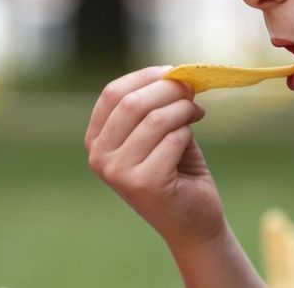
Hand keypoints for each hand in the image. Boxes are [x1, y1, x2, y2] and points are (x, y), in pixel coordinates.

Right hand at [85, 66, 224, 248]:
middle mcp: (99, 157)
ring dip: (183, 109)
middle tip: (191, 88)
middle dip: (168, 89)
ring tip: (197, 112)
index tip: (171, 71)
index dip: (144, 76)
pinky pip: (172, 139)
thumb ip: (157, 104)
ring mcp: (118, 173)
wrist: (193, 222)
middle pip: (131, 103)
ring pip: (155, 119)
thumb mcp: (159, 130)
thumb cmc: (176, 170)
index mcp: (96, 140)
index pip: (112, 93)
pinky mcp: (145, 184)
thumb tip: (172, 73)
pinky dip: (187, 132)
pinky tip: (192, 139)